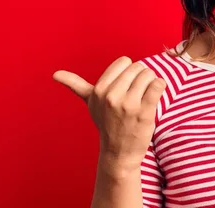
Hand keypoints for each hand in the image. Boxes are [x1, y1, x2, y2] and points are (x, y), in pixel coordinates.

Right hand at [52, 56, 165, 171]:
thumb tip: (55, 74)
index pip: (124, 61)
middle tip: (135, 95)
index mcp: (99, 90)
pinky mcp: (144, 112)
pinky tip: (154, 97)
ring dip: (151, 83)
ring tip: (143, 98)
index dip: (128, 72)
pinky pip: (158, 84)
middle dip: (140, 77)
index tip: (124, 87)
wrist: (119, 152)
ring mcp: (127, 104)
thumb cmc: (107, 123)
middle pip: (138, 67)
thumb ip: (75, 85)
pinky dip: (160, 87)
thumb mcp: (90, 103)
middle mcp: (111, 96)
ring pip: (149, 74)